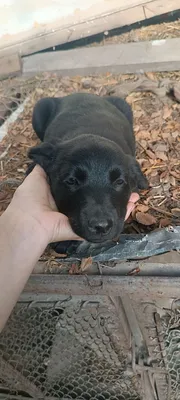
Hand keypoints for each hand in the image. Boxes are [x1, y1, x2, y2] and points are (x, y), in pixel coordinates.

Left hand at [8, 165, 138, 244]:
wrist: (30, 221)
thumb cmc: (31, 200)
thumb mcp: (38, 177)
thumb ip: (48, 167)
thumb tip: (49, 152)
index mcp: (68, 196)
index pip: (91, 187)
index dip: (103, 180)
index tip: (114, 172)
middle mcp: (79, 207)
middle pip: (102, 199)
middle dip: (116, 193)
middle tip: (130, 187)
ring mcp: (84, 220)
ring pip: (108, 212)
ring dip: (123, 204)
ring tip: (136, 196)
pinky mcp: (87, 230)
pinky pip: (106, 223)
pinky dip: (121, 215)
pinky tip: (132, 206)